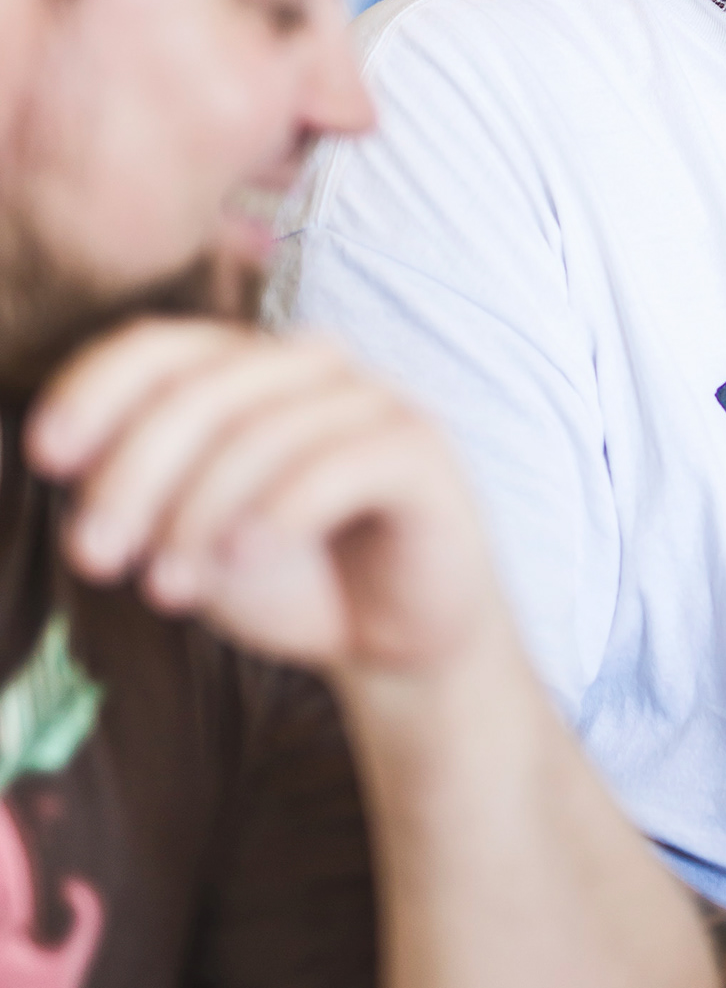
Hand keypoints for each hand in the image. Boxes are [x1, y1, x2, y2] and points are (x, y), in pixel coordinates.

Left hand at [26, 319, 496, 678]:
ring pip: (260, 433)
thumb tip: (78, 472)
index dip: (92, 391)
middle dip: (132, 479)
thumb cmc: (288, 576)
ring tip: (168, 590)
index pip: (155, 347)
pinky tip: (243, 559)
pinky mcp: (418, 448)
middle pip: (197, 393)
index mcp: (244, 370)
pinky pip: (336, 465)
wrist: (395, 640)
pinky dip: (278, 513)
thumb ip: (140, 497)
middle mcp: (306, 366)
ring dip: (197, 516)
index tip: (45, 457)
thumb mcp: (190, 539)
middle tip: (96, 559)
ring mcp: (369, 400)